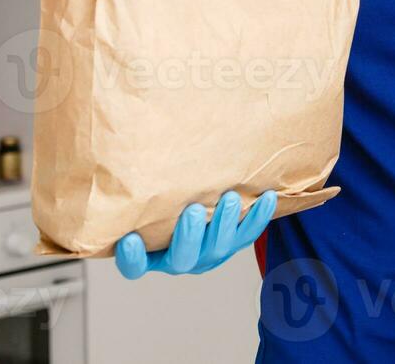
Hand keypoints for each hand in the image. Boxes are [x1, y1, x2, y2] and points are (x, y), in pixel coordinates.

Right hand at [114, 190, 276, 278]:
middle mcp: (179, 257)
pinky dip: (258, 216)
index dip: (132, 257)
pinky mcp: (234, 244)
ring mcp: (208, 253)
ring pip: (218, 247)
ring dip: (225, 223)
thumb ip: (143, 181)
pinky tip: (267, 197)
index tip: (130, 240)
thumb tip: (127, 130)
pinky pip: (248, 234)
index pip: (135, 264)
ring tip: (231, 199)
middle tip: (193, 211)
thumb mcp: (150, 196)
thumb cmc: (167, 199)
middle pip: (182, 257)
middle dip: (190, 235)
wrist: (200, 204)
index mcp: (151, 252)